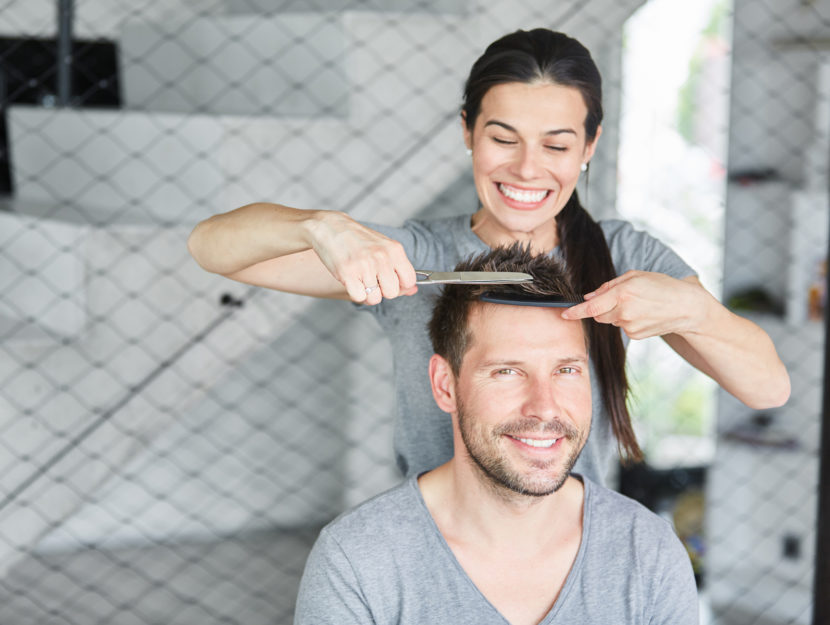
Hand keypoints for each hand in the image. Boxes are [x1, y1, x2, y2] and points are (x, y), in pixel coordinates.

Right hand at [309, 212, 417, 304]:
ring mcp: (364, 266)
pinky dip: (355, 293)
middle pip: (392, 292)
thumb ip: (400, 269)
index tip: (389, 279)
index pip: (409, 281)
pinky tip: (351, 279)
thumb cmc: (358, 239)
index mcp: (394, 250)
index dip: (399, 284)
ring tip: (359, 276)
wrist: (330, 227)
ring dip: (367, 292)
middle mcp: (381, 258)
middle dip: (382, 290)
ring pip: (375, 298)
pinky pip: (359, 298)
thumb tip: (413, 290)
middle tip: (371, 278)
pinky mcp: (347, 273)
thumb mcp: (384, 248)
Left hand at [561, 271, 704, 339]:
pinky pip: (621, 327)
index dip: (575, 312)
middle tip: (621, 298)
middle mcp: (624, 311)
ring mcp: (629, 326)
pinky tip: (643, 314)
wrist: (686, 307)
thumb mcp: (635, 276)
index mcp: (623, 293)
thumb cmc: (661, 286)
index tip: (564, 315)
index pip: (592, 306)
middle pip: (598, 313)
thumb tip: (588, 297)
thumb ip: (608, 286)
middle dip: (601, 307)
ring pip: (609, 320)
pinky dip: (627, 320)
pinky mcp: (635, 335)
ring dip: (616, 313)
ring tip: (638, 305)